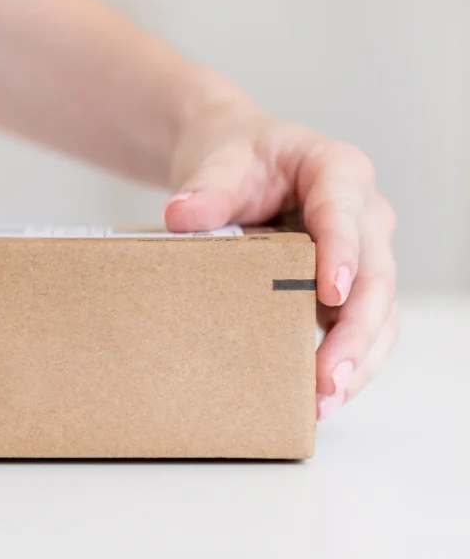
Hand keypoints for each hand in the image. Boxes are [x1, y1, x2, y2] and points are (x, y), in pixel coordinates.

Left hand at [163, 94, 396, 419]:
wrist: (235, 161)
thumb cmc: (235, 155)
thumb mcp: (218, 160)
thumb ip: (206, 187)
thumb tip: (180, 216)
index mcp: (337, 170)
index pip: (345, 214)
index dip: (341, 253)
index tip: (328, 292)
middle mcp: (364, 213)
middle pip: (375, 277)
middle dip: (355, 333)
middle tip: (326, 380)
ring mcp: (362, 253)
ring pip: (378, 312)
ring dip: (357, 361)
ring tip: (324, 403)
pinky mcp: (347, 284)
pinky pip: (358, 326)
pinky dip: (346, 361)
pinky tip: (319, 396)